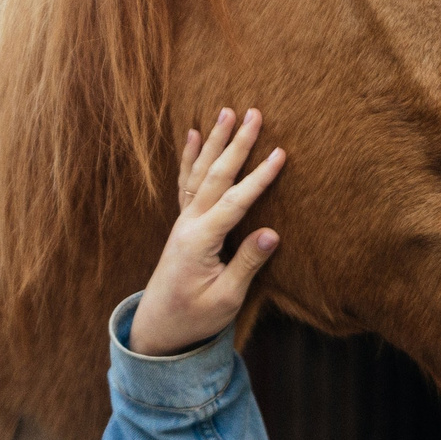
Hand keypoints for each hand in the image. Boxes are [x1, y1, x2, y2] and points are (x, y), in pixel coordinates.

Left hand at [128, 108, 285, 355]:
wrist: (158, 328)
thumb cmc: (195, 317)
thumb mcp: (225, 298)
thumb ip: (247, 264)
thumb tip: (273, 234)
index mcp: (201, 241)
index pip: (235, 201)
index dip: (259, 177)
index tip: (281, 153)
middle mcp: (189, 224)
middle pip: (216, 175)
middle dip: (237, 143)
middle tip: (253, 113)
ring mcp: (183, 221)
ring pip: (200, 172)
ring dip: (214, 141)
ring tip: (225, 111)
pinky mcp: (182, 224)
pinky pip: (185, 182)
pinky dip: (189, 158)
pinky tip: (192, 135)